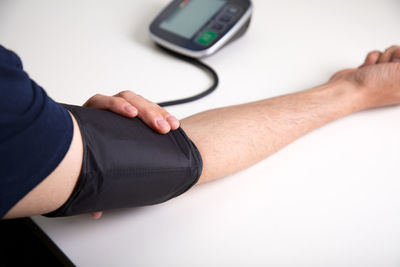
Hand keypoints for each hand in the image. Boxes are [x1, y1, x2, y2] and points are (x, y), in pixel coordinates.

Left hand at [83, 90, 179, 218]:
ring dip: (158, 113)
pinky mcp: (136, 116)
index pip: (101, 103)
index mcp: (89, 119)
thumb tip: (95, 210)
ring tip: (171, 126)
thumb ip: (92, 189)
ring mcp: (122, 112)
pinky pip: (150, 110)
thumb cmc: (86, 159)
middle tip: (160, 127)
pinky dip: (163, 116)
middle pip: (127, 99)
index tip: (131, 114)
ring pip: (141, 103)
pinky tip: (172, 123)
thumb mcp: (88, 173)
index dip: (116, 106)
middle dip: (147, 112)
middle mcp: (105, 111)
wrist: (88, 154)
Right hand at [329, 45, 399, 109]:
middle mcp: (399, 81)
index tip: (396, 64)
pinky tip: (369, 68)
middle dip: (395, 56)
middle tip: (389, 66)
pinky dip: (372, 59)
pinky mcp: (375, 70)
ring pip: (392, 52)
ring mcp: (387, 74)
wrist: (348, 89)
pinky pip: (379, 55)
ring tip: (376, 69)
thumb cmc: (372, 88)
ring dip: (383, 57)